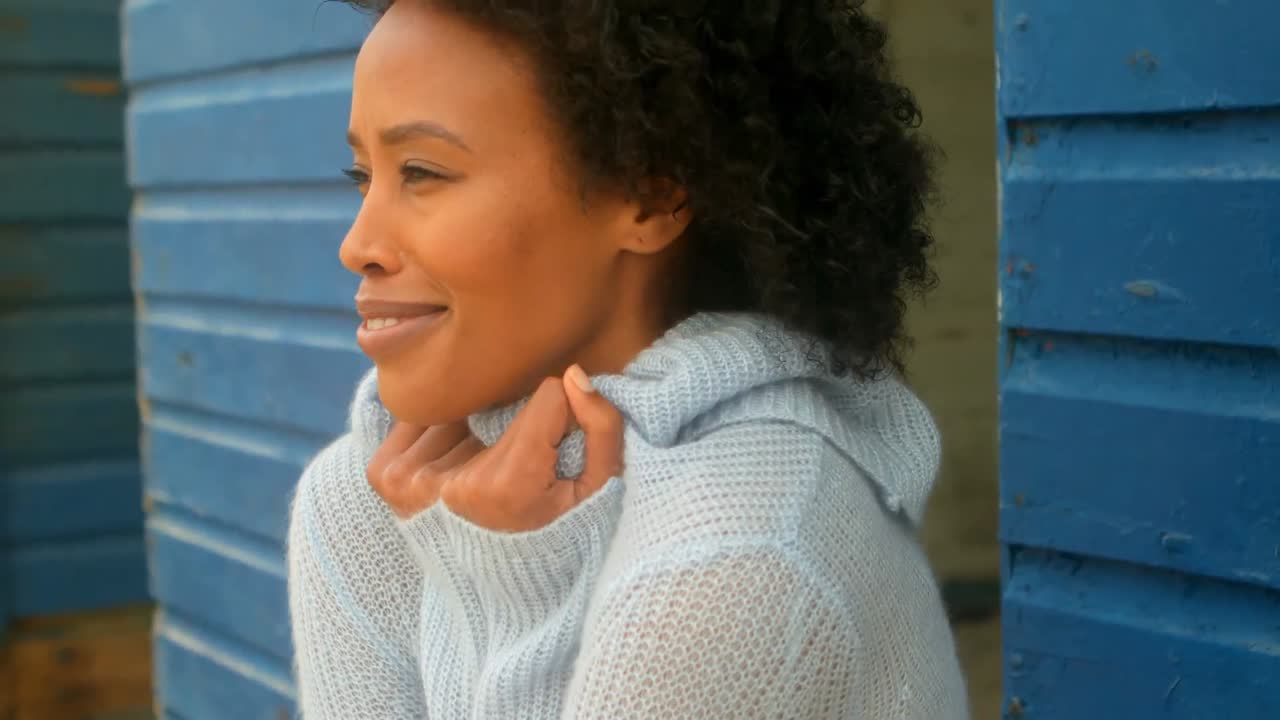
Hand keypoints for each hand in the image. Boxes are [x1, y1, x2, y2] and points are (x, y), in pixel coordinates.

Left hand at [366, 365, 623, 531]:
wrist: (501, 596)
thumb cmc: (560, 536)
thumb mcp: (600, 491)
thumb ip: (602, 429)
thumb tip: (572, 374)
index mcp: (506, 486)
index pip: (546, 396)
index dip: (560, 415)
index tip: (556, 448)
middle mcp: (450, 486)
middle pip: (497, 401)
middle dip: (513, 418)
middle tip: (517, 464)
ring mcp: (412, 481)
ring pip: (458, 407)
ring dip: (473, 423)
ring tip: (487, 466)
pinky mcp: (385, 477)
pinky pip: (416, 420)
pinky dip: (436, 431)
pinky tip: (454, 463)